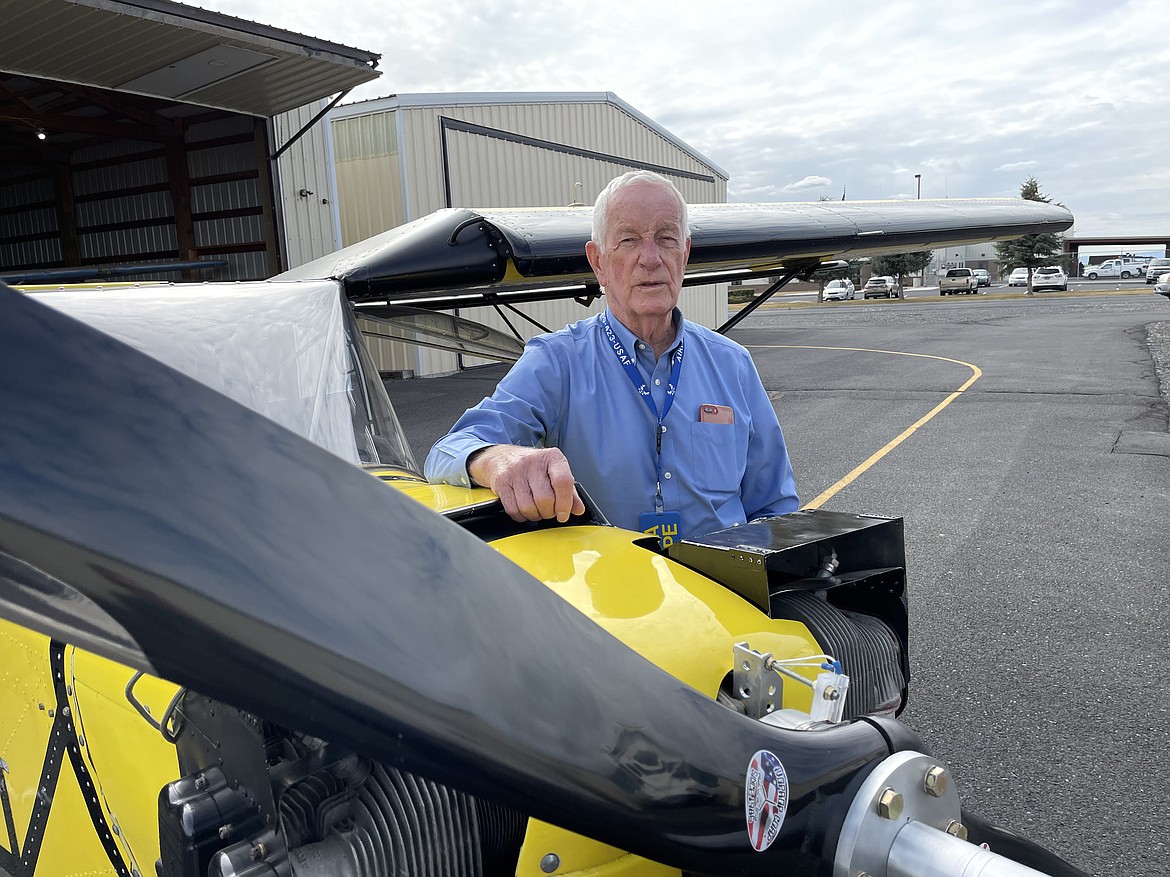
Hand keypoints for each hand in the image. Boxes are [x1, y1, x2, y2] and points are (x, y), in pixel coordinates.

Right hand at [468, 445, 585, 522]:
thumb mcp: (555, 473)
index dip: (565, 503)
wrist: (502, 457)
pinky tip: (524, 510)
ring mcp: (515, 471)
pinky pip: (513, 509)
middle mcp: (533, 461)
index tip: (563, 514)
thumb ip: (569, 492)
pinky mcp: (501, 482)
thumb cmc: (533, 467)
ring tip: (536, 510)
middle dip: (548, 512)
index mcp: (552, 457)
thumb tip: (578, 509)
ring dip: (534, 515)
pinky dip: (521, 516)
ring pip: (528, 507)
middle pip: (545, 499)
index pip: (563, 482)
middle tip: (548, 511)